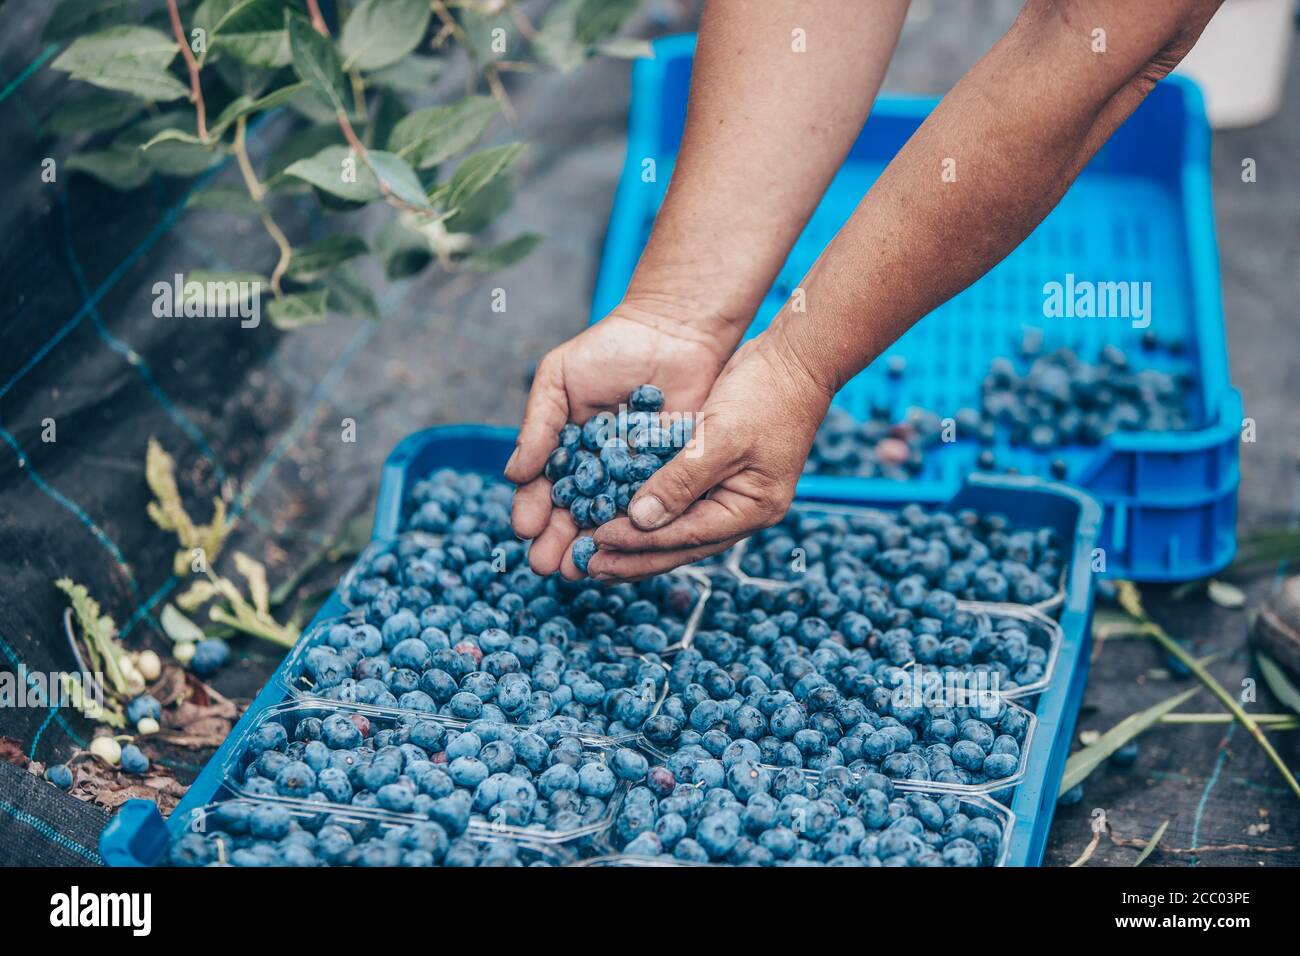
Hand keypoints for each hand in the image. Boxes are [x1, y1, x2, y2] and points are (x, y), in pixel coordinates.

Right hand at [505, 300, 732, 577]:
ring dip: (594, 546)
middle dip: (558, 542)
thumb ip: (538, 425)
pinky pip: (653, 509)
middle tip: (548, 566)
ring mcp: (634, 477)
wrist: (674, 330)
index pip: (543, 489)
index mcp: (565, 451)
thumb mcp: (559, 379)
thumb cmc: (610, 348)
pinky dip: (639, 530)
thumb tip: (513, 474)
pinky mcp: (672, 477)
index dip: (532, 511)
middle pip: (573, 515)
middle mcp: (597, 471)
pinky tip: (627, 548)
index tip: (526, 530)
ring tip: (581, 569)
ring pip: (610, 520)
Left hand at [587, 327, 832, 579]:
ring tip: (595, 552)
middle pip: (678, 544)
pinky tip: (615, 513)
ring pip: (674, 527)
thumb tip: (640, 521)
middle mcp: (739, 510)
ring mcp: (728, 493)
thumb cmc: (766, 395)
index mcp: (750, 510)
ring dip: (635, 538)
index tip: (597, 544)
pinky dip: (645, 508)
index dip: (638, 543)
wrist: (795, 359)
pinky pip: (674, 499)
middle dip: (632, 556)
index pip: (685, 537)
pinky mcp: (714, 472)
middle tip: (588, 567)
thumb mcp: (721, 437)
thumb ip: (681, 481)